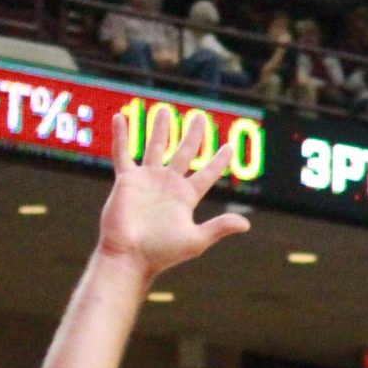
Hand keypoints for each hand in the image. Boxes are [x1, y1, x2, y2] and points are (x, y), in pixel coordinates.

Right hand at [98, 102, 250, 282]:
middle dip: (193, 135)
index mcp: (186, 197)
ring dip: (160, 129)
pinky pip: (122, 153)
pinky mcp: (127, 180)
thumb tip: (246, 224)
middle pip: (184, 153)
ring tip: (165, 111)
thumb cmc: (162, 253)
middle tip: (200, 117)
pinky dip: (121, 135)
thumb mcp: (195, 240)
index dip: (219, 161)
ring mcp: (147, 180)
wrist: (130, 256)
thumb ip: (219, 228)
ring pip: (156, 147)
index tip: (229, 146)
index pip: (207, 174)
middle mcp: (168, 185)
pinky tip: (121, 117)